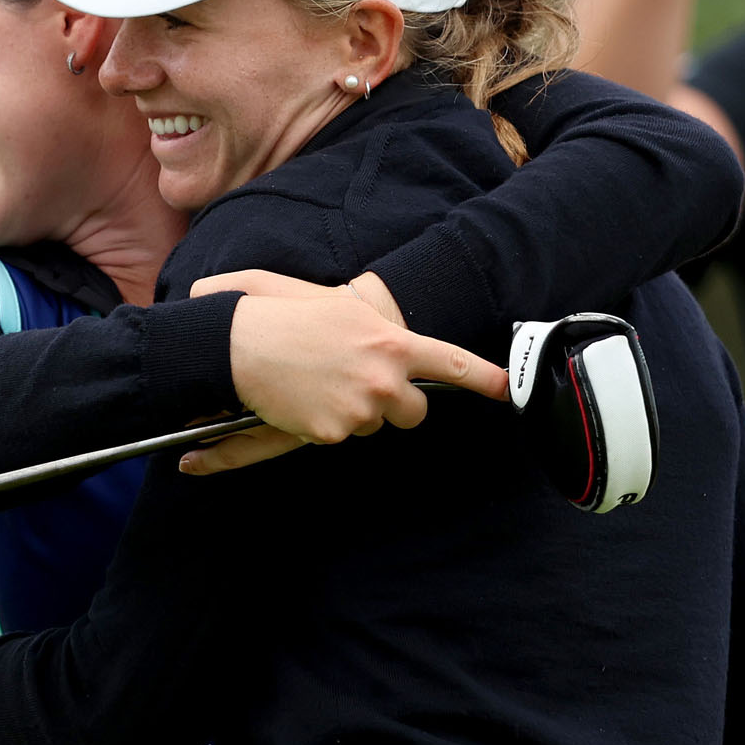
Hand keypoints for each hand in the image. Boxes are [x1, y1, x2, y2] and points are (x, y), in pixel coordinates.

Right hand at [182, 270, 507, 475]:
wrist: (237, 342)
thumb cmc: (280, 316)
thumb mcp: (334, 306)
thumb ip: (370, 329)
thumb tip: (383, 348)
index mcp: (389, 341)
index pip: (452, 363)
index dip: (486, 379)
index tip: (507, 389)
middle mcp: (384, 377)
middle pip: (414, 412)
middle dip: (395, 406)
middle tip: (361, 387)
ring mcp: (360, 408)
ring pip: (371, 425)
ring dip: (352, 413)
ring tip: (316, 384)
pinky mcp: (333, 433)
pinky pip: (337, 437)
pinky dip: (320, 426)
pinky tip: (299, 402)